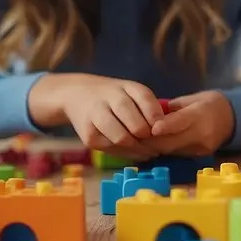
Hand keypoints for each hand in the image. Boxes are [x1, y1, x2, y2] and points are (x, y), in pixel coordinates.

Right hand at [33, 73, 162, 159]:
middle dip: (150, 138)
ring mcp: (95, 118)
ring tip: (151, 152)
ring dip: (140, 149)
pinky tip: (137, 152)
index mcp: (125, 87)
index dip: (157, 119)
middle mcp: (108, 100)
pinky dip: (128, 154)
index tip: (163, 129)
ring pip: (123, 139)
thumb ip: (149, 106)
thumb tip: (163, 130)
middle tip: (159, 145)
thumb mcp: (132, 91)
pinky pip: (112, 150)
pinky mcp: (88, 137)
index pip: (145, 100)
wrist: (77, 95)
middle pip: (136, 125)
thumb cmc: (114, 95)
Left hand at [147, 91, 234, 155]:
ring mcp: (201, 148)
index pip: (180, 122)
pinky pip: (177, 154)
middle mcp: (202, 133)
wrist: (231, 118)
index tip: (149, 129)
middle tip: (135, 137)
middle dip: (152, 141)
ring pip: (172, 151)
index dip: (164, 127)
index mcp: (200, 114)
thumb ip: (170, 110)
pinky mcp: (200, 156)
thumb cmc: (207, 104)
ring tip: (140, 142)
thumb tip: (148, 118)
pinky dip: (165, 150)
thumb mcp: (189, 100)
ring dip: (155, 148)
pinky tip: (155, 146)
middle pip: (172, 142)